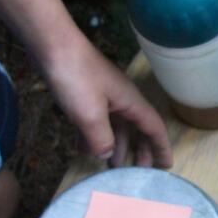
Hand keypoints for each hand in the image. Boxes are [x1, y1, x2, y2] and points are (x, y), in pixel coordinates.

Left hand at [41, 35, 172, 168]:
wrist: (51, 45)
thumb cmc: (76, 77)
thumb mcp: (90, 114)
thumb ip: (101, 139)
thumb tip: (107, 155)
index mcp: (130, 102)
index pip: (154, 128)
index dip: (161, 147)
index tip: (166, 166)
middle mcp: (121, 99)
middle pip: (137, 128)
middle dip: (140, 150)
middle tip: (139, 172)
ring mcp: (103, 96)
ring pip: (116, 126)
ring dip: (116, 145)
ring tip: (113, 166)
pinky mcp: (85, 94)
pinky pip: (97, 121)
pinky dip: (95, 136)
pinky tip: (86, 150)